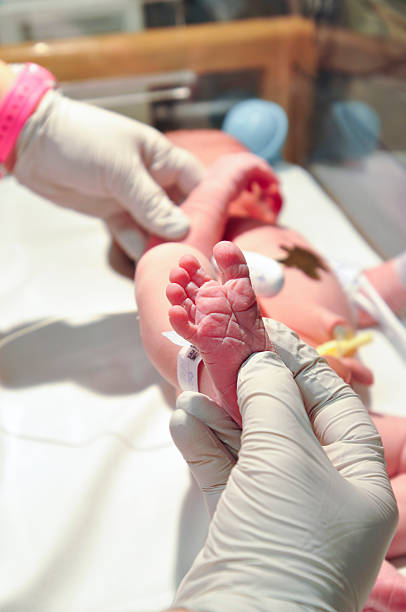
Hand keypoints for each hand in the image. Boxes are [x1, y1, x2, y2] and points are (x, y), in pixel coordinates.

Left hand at [13, 90, 203, 259]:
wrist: (32, 143)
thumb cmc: (82, 141)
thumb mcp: (120, 169)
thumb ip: (151, 202)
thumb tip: (182, 230)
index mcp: (161, 158)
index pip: (197, 183)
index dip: (211, 205)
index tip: (221, 232)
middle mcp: (152, 180)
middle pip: (180, 211)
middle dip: (187, 232)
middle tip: (195, 258)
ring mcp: (131, 198)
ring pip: (156, 227)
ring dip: (162, 245)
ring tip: (172, 266)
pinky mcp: (112, 213)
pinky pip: (132, 234)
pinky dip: (138, 248)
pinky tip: (146, 263)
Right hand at [170, 320, 397, 611]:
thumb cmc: (285, 540)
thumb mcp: (286, 456)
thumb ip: (273, 399)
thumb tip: (262, 361)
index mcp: (358, 483)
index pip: (336, 408)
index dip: (303, 367)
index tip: (269, 335)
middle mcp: (322, 497)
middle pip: (287, 423)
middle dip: (253, 389)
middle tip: (221, 355)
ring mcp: (278, 512)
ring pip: (248, 446)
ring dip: (219, 416)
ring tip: (191, 390)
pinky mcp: (238, 526)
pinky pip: (222, 473)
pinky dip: (203, 446)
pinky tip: (183, 422)